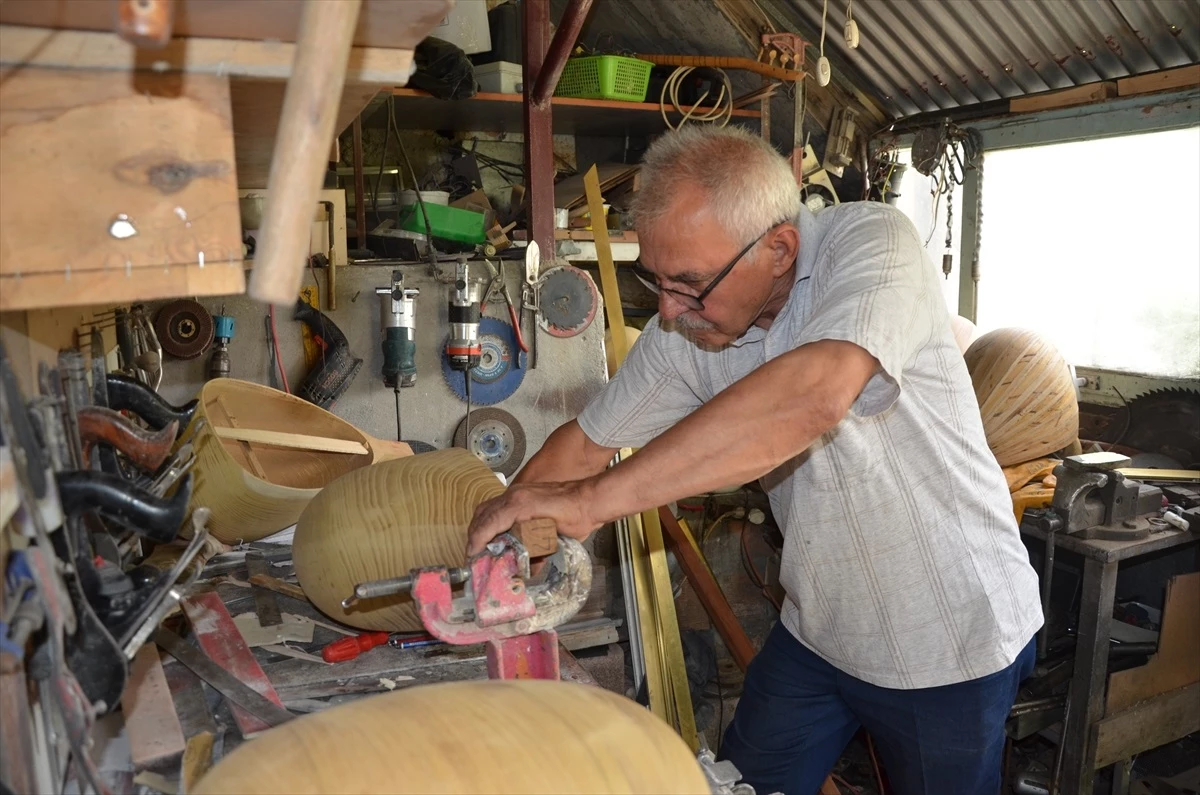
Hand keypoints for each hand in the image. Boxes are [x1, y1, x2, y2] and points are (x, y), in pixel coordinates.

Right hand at [466, 479, 601, 555]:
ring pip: (488, 508)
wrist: (590, 499)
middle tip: (473, 554)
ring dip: (481, 526)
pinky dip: (492, 519)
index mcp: (519, 505)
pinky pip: (499, 505)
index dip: (477, 541)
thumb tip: (526, 571)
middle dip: (475, 535)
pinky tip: (495, 533)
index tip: (472, 555)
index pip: (488, 523)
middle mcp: (514, 495)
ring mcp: (518, 492)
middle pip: (482, 514)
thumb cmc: (577, 517)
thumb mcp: (556, 539)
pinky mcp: (522, 493)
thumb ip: (537, 554)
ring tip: (481, 545)